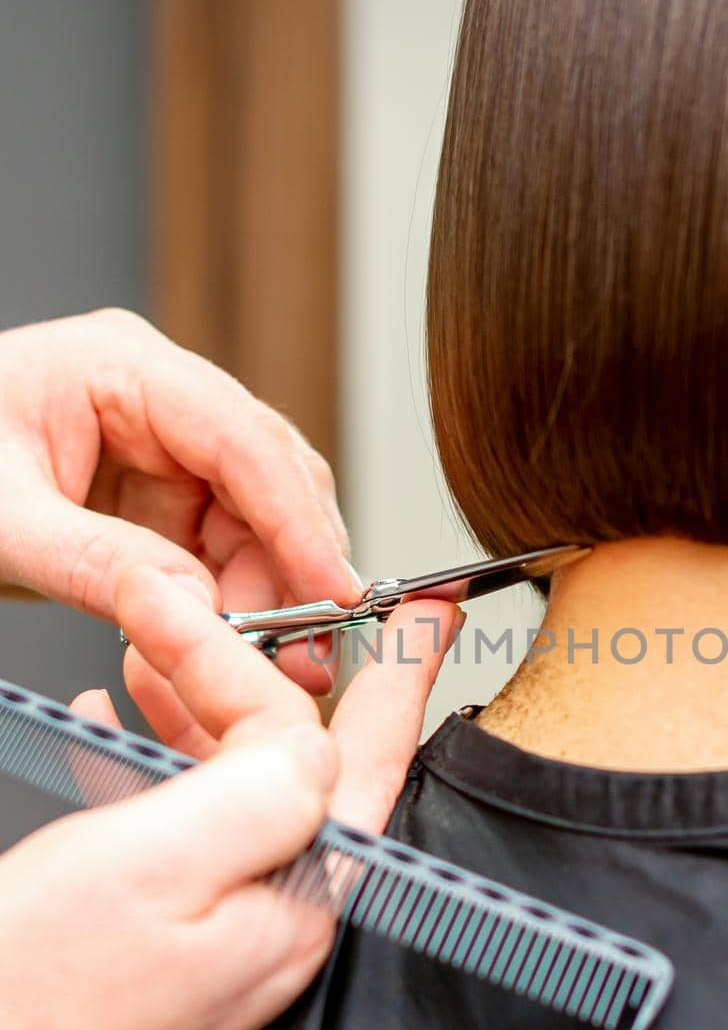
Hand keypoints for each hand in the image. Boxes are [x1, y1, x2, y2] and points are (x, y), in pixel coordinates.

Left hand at [0, 308, 360, 704]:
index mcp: (123, 366)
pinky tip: (232, 644)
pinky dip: (237, 603)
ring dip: (273, 595)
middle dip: (297, 569)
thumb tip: (198, 601)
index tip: (333, 593)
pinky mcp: (161, 499)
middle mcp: (162, 401)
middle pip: (270, 480)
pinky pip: (224, 551)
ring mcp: (167, 450)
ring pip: (259, 523)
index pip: (241, 439)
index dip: (298, 520)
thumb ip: (94, 560)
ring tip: (273, 663)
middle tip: (307, 654)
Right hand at [0, 567, 460, 1029]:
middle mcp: (283, 909)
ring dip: (194, 705)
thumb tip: (310, 736)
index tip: (428, 607)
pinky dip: (154, 759)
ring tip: (147, 651)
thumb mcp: (158, 860)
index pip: (372, 754)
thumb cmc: (42, 998)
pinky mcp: (179, 930)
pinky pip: (186, 819)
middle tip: (199, 609)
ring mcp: (232, 923)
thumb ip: (260, 789)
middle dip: (247, 667)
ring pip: (237, 778)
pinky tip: (113, 725)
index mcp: (303, 891)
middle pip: (297, 755)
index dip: (401, 669)